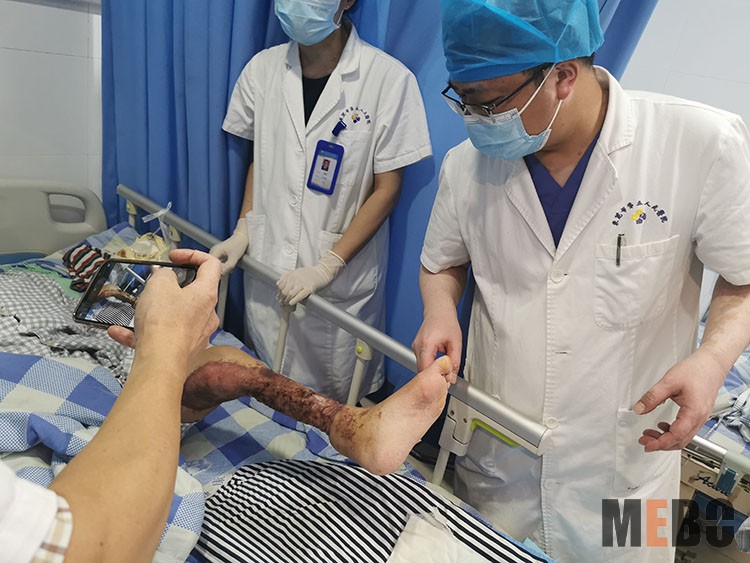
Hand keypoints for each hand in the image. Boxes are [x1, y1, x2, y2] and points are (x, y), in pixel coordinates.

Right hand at [108, 249, 220, 370]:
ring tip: (137, 311)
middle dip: (169, 287)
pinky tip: (119, 332)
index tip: (173, 257)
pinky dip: (141, 334)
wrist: (160, 364)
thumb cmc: (164, 323)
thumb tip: (163, 275)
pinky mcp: (182, 350)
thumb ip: (162, 274)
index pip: (211, 265)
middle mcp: (206, 314)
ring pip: (174, 316)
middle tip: (152, 286)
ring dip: (153, 311)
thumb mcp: (159, 285)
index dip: (193, 255)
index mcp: (206, 294)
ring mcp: (196, 334)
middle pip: (192, 292)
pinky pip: (161, 336)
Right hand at [209, 218, 248, 274]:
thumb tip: (220, 275)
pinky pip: (218, 262)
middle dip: (217, 271)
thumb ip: (227, 267)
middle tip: (225, 274)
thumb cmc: (239, 244)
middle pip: (210, 266)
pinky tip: (228, 267)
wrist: (243, 237)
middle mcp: (213, 251)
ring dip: (220, 269)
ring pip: (214, 265)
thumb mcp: (234, 258)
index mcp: (214, 251)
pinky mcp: (219, 253)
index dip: (214, 272)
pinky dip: (222, 266)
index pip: (208, 265)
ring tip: (228, 270)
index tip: (219, 277)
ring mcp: (215, 252)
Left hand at [277, 250, 345, 305]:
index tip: (279, 297)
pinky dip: (294, 300)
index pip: (281, 285)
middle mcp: (295, 278)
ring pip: (291, 293)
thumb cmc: (310, 273)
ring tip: (287, 304)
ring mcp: (302, 283)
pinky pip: (300, 295)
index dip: (279, 292)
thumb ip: (286, 276)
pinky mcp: (309, 288)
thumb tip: (278, 283)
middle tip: (282, 303)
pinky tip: (291, 303)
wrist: (322, 271)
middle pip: (284, 290)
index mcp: (292, 275)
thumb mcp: (296, 272)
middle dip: (282, 298)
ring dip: (287, 300)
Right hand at [412, 310, 461, 372]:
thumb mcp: (456, 342)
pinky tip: (439, 363)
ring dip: (432, 371)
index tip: (445, 382)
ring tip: (444, 368)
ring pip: (421, 367)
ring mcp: (415, 347)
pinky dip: (430, 365)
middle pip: (422, 370)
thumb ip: (454, 361)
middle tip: (447, 377)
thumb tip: (452, 377)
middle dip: (434, 377)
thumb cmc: (446, 321)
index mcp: (426, 344)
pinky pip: (422, 361)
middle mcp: (417, 346)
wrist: (439, 310)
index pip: (426, 370)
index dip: (435, 378)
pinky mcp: (416, 348)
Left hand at [634, 348, 725, 451]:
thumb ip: (652, 397)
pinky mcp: (699, 414)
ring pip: (684, 437)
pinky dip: (673, 432)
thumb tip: (639, 409)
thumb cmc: (696, 370)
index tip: (647, 445)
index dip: (661, 443)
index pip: (676, 435)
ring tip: (650, 434)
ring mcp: (701, 417)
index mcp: (694, 412)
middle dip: (661, 444)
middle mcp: (700, 418)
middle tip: (644, 440)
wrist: (712, 363)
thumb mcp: (669, 382)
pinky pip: (687, 429)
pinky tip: (662, 426)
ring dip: (667, 439)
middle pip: (680, 441)